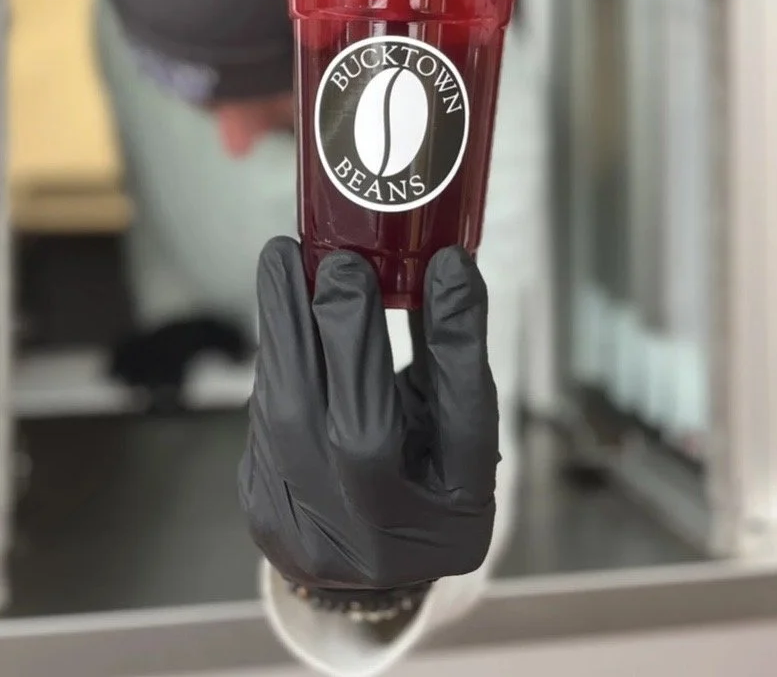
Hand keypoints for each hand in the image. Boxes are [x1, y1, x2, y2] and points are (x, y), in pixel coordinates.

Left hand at [238, 237, 498, 591]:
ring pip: (290, 421)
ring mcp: (317, 535)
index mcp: (456, 513)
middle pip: (363, 435)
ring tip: (283, 258)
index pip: (465, 422)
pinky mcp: (262, 511)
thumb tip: (442, 267)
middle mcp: (388, 535)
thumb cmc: (421, 485)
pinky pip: (263, 420)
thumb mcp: (453, 433)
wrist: (365, 568)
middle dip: (346, 333)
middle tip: (338, 259)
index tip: (447, 264)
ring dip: (284, 328)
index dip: (458, 339)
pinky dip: (274, 356)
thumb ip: (448, 360)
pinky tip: (279, 310)